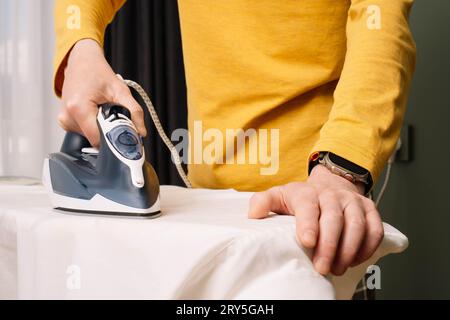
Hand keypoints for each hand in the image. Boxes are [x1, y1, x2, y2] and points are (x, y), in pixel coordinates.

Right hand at [57, 39, 145, 146]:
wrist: (82, 61)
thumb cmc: (98, 73)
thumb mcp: (121, 90)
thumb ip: (134, 112)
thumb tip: (141, 132)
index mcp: (78, 108)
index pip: (97, 140)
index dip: (113, 140)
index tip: (123, 135)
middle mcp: (67, 116)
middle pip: (94, 139)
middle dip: (108, 132)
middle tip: (114, 116)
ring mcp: (64, 120)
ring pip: (89, 136)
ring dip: (100, 128)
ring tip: (102, 110)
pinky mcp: (64, 121)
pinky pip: (83, 132)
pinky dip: (93, 125)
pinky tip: (95, 112)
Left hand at [248, 164, 383, 275]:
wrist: (331, 185)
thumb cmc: (302, 198)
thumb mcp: (279, 196)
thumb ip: (263, 202)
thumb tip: (254, 215)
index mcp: (307, 193)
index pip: (308, 206)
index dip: (308, 224)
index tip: (307, 242)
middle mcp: (332, 195)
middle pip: (334, 219)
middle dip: (329, 246)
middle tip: (322, 267)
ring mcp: (352, 202)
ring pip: (357, 225)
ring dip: (349, 250)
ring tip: (338, 268)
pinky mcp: (369, 209)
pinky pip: (375, 229)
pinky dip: (367, 247)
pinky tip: (355, 260)